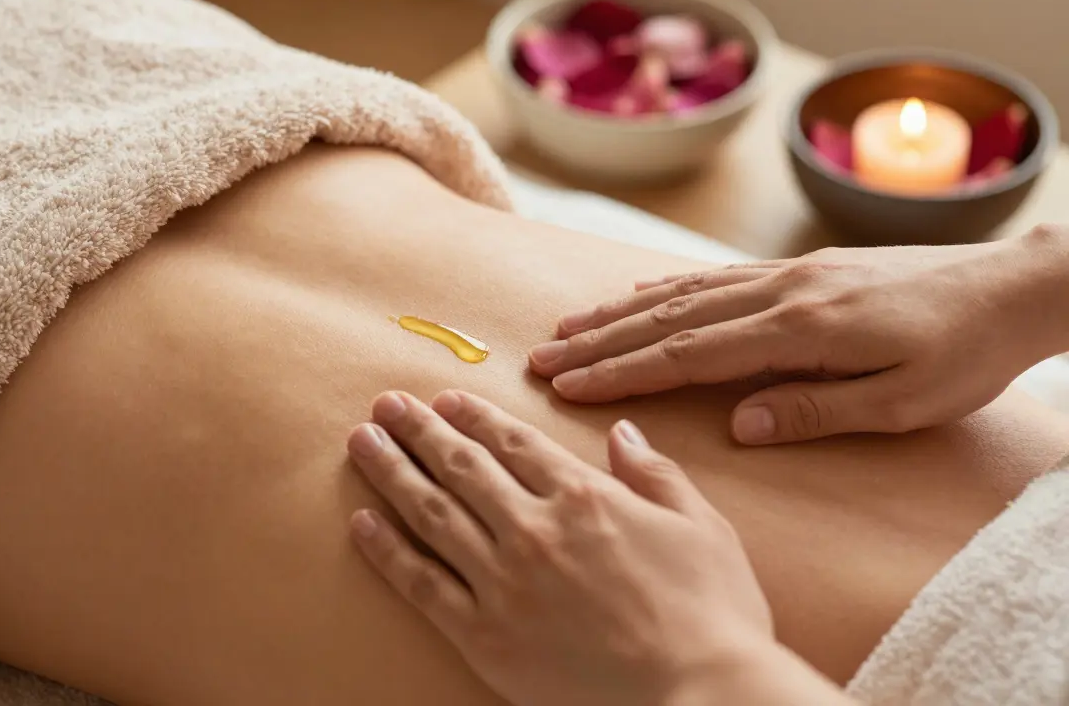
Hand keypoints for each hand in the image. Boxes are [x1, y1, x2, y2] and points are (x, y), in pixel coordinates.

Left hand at [345, 390, 842, 705]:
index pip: (514, 443)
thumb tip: (622, 432)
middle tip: (386, 404)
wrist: (701, 696)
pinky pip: (422, 584)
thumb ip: (654, 474)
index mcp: (585, 497)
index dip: (474, 417)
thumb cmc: (714, 615)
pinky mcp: (485, 636)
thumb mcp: (702, 526)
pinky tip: (362, 522)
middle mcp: (535, 529)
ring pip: (431, 513)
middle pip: (462, 466)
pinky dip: (387, 550)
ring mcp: (504, 582)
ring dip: (391, 471)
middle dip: (419, 429)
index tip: (444, 400)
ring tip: (362, 441)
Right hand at [529, 225, 1068, 444]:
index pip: (689, 354)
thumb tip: (738, 425)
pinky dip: (665, 287)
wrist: (1011, 286)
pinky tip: (635, 294)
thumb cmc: (964, 355)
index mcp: (802, 331)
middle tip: (539, 359)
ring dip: (618, 312)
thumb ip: (815, 411)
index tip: (568, 386)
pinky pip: (714, 277)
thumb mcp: (903, 404)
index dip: (622, 372)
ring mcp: (787, 275)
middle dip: (599, 343)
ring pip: (683, 293)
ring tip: (566, 328)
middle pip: (669, 319)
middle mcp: (781, 294)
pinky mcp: (798, 270)